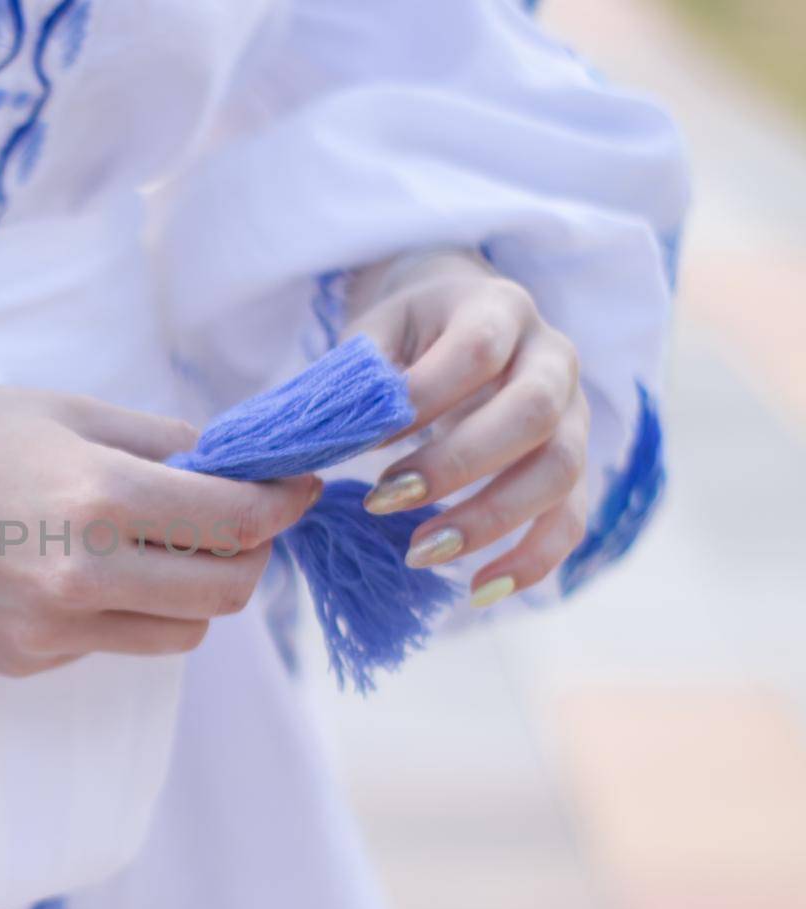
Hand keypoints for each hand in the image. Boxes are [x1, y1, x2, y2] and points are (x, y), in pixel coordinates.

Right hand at [0, 383, 318, 675]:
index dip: (282, 504)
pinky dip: (122, 610)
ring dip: (193, 593)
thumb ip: (158, 442)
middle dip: (250, 555)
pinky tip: (75, 569)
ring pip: (180, 634)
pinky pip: (111, 642)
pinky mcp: (23, 663)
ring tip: (156, 547)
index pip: (234, 522)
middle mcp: (79, 577)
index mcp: (94, 497)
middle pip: (226, 594)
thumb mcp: (59, 410)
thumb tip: (234, 464)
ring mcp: (49, 633)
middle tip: (235, 520)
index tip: (296, 488)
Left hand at [346, 250, 588, 606]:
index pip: (477, 349)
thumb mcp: (377, 331)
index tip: (365, 440)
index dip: (424, 396)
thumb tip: (343, 433)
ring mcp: (574, 412)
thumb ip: (362, 373)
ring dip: (489, 519)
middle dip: (456, 465)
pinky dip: (532, 560)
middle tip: (383, 501)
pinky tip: (480, 590)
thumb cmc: (410, 333)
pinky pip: (571, 517)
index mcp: (499, 308)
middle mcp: (552, 356)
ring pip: (559, 470)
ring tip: (418, 552)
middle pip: (531, 412)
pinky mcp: (574, 464)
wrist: (462, 318)